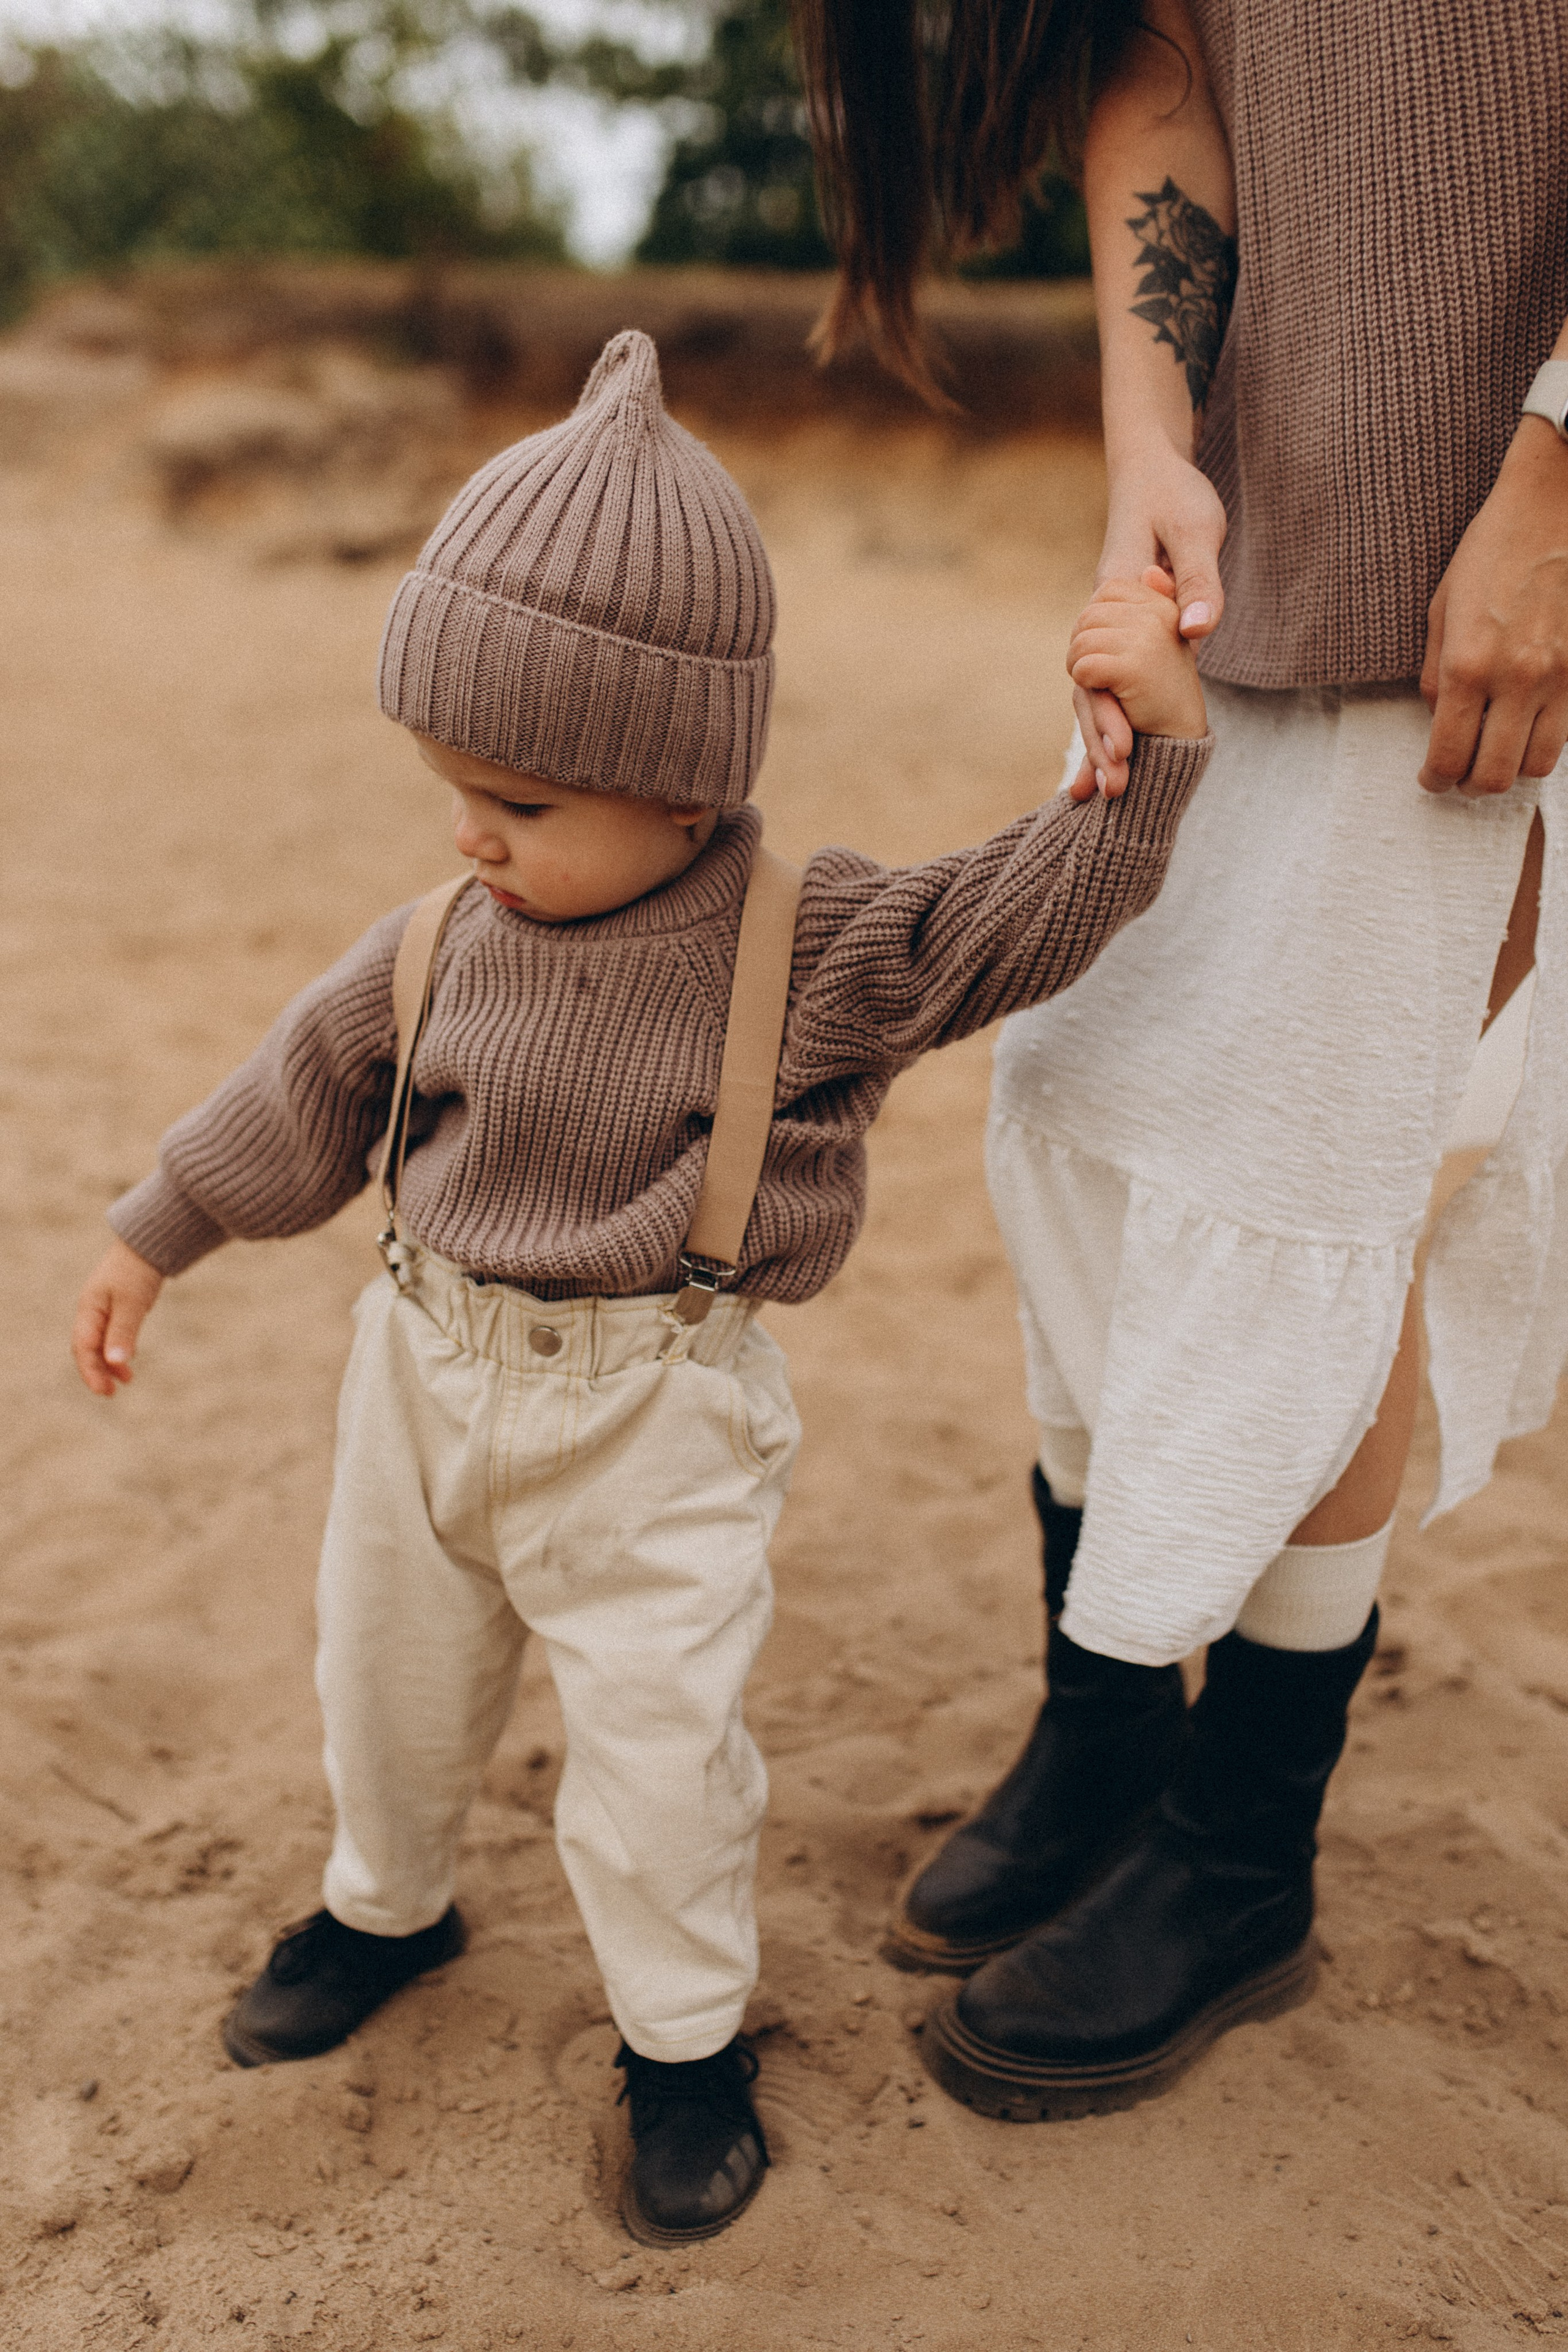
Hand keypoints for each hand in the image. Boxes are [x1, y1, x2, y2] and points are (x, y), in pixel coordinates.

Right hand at [72, 1239, 163, 1396]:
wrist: (147, 1245)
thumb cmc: (136, 1271)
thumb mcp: (132, 1302)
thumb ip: (123, 1331)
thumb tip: (115, 1362)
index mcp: (89, 1310)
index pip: (83, 1348)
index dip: (90, 1371)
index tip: (103, 1390)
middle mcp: (91, 1312)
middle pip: (87, 1349)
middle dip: (97, 1372)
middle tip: (111, 1393)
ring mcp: (103, 1310)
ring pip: (100, 1344)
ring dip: (109, 1364)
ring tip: (127, 1380)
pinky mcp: (116, 1309)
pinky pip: (111, 1335)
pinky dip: (118, 1350)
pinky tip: (129, 1361)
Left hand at [1066, 571, 1206, 797]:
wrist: (1180, 737)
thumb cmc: (1162, 692)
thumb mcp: (1158, 640)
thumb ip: (1151, 604)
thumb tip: (1150, 571)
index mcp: (1163, 604)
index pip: (1107, 590)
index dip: (1096, 620)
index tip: (1107, 646)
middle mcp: (1159, 614)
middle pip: (1088, 615)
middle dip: (1083, 645)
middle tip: (1098, 671)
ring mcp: (1148, 638)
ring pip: (1082, 641)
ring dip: (1079, 667)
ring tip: (1101, 684)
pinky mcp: (1135, 666)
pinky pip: (1084, 666)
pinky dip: (1084, 683)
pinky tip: (1104, 693)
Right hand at [1071, 443, 1226, 796]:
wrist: (1152, 469)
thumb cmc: (1176, 494)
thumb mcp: (1196, 532)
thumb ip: (1197, 583)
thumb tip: (1196, 634)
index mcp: (1113, 596)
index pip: (1100, 667)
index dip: (1107, 713)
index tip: (1123, 752)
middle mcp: (1101, 619)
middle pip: (1089, 691)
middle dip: (1098, 743)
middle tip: (1112, 792)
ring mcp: (1107, 629)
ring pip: (1093, 693)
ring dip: (1098, 740)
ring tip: (1099, 794)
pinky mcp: (1121, 633)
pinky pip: (1108, 682)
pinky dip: (1107, 719)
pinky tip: (1110, 760)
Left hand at [1419, 419, 1567, 795]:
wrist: (1555, 505)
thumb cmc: (1493, 549)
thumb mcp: (1442, 609)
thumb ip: (1436, 674)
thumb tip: (1438, 720)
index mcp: (1469, 666)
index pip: (1448, 756)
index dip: (1434, 779)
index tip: (1430, 778)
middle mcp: (1517, 680)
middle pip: (1494, 775)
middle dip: (1470, 786)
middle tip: (1459, 777)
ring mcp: (1560, 678)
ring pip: (1538, 764)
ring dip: (1511, 769)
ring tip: (1495, 753)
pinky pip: (1566, 731)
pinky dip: (1542, 740)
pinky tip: (1526, 725)